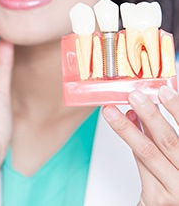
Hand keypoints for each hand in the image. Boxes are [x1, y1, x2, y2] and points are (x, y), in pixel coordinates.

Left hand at [102, 86, 178, 205]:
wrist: (173, 205)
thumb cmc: (177, 179)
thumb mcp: (178, 154)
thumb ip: (168, 133)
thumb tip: (152, 107)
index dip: (176, 108)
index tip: (164, 90)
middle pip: (168, 140)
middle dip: (149, 115)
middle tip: (134, 97)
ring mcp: (174, 189)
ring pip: (147, 151)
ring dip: (127, 128)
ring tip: (113, 111)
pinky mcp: (157, 198)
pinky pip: (140, 163)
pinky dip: (131, 142)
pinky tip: (125, 126)